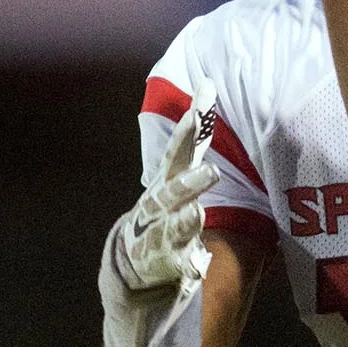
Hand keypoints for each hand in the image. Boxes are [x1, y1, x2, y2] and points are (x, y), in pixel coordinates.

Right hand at [113, 83, 220, 294]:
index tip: (201, 109)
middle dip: (190, 181)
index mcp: (168, 179)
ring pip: (176, 225)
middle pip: (175, 189)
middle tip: (211, 171)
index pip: (181, 150)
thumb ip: (195, 135)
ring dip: (186, 220)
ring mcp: (164, 232)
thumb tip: (209, 84)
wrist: (136, 257)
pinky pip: (182, 262)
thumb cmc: (166, 204)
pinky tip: (195, 262)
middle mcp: (162, 203)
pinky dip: (189, 262)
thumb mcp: (179, 169)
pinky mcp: (171, 260)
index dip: (191, 128)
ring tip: (196, 214)